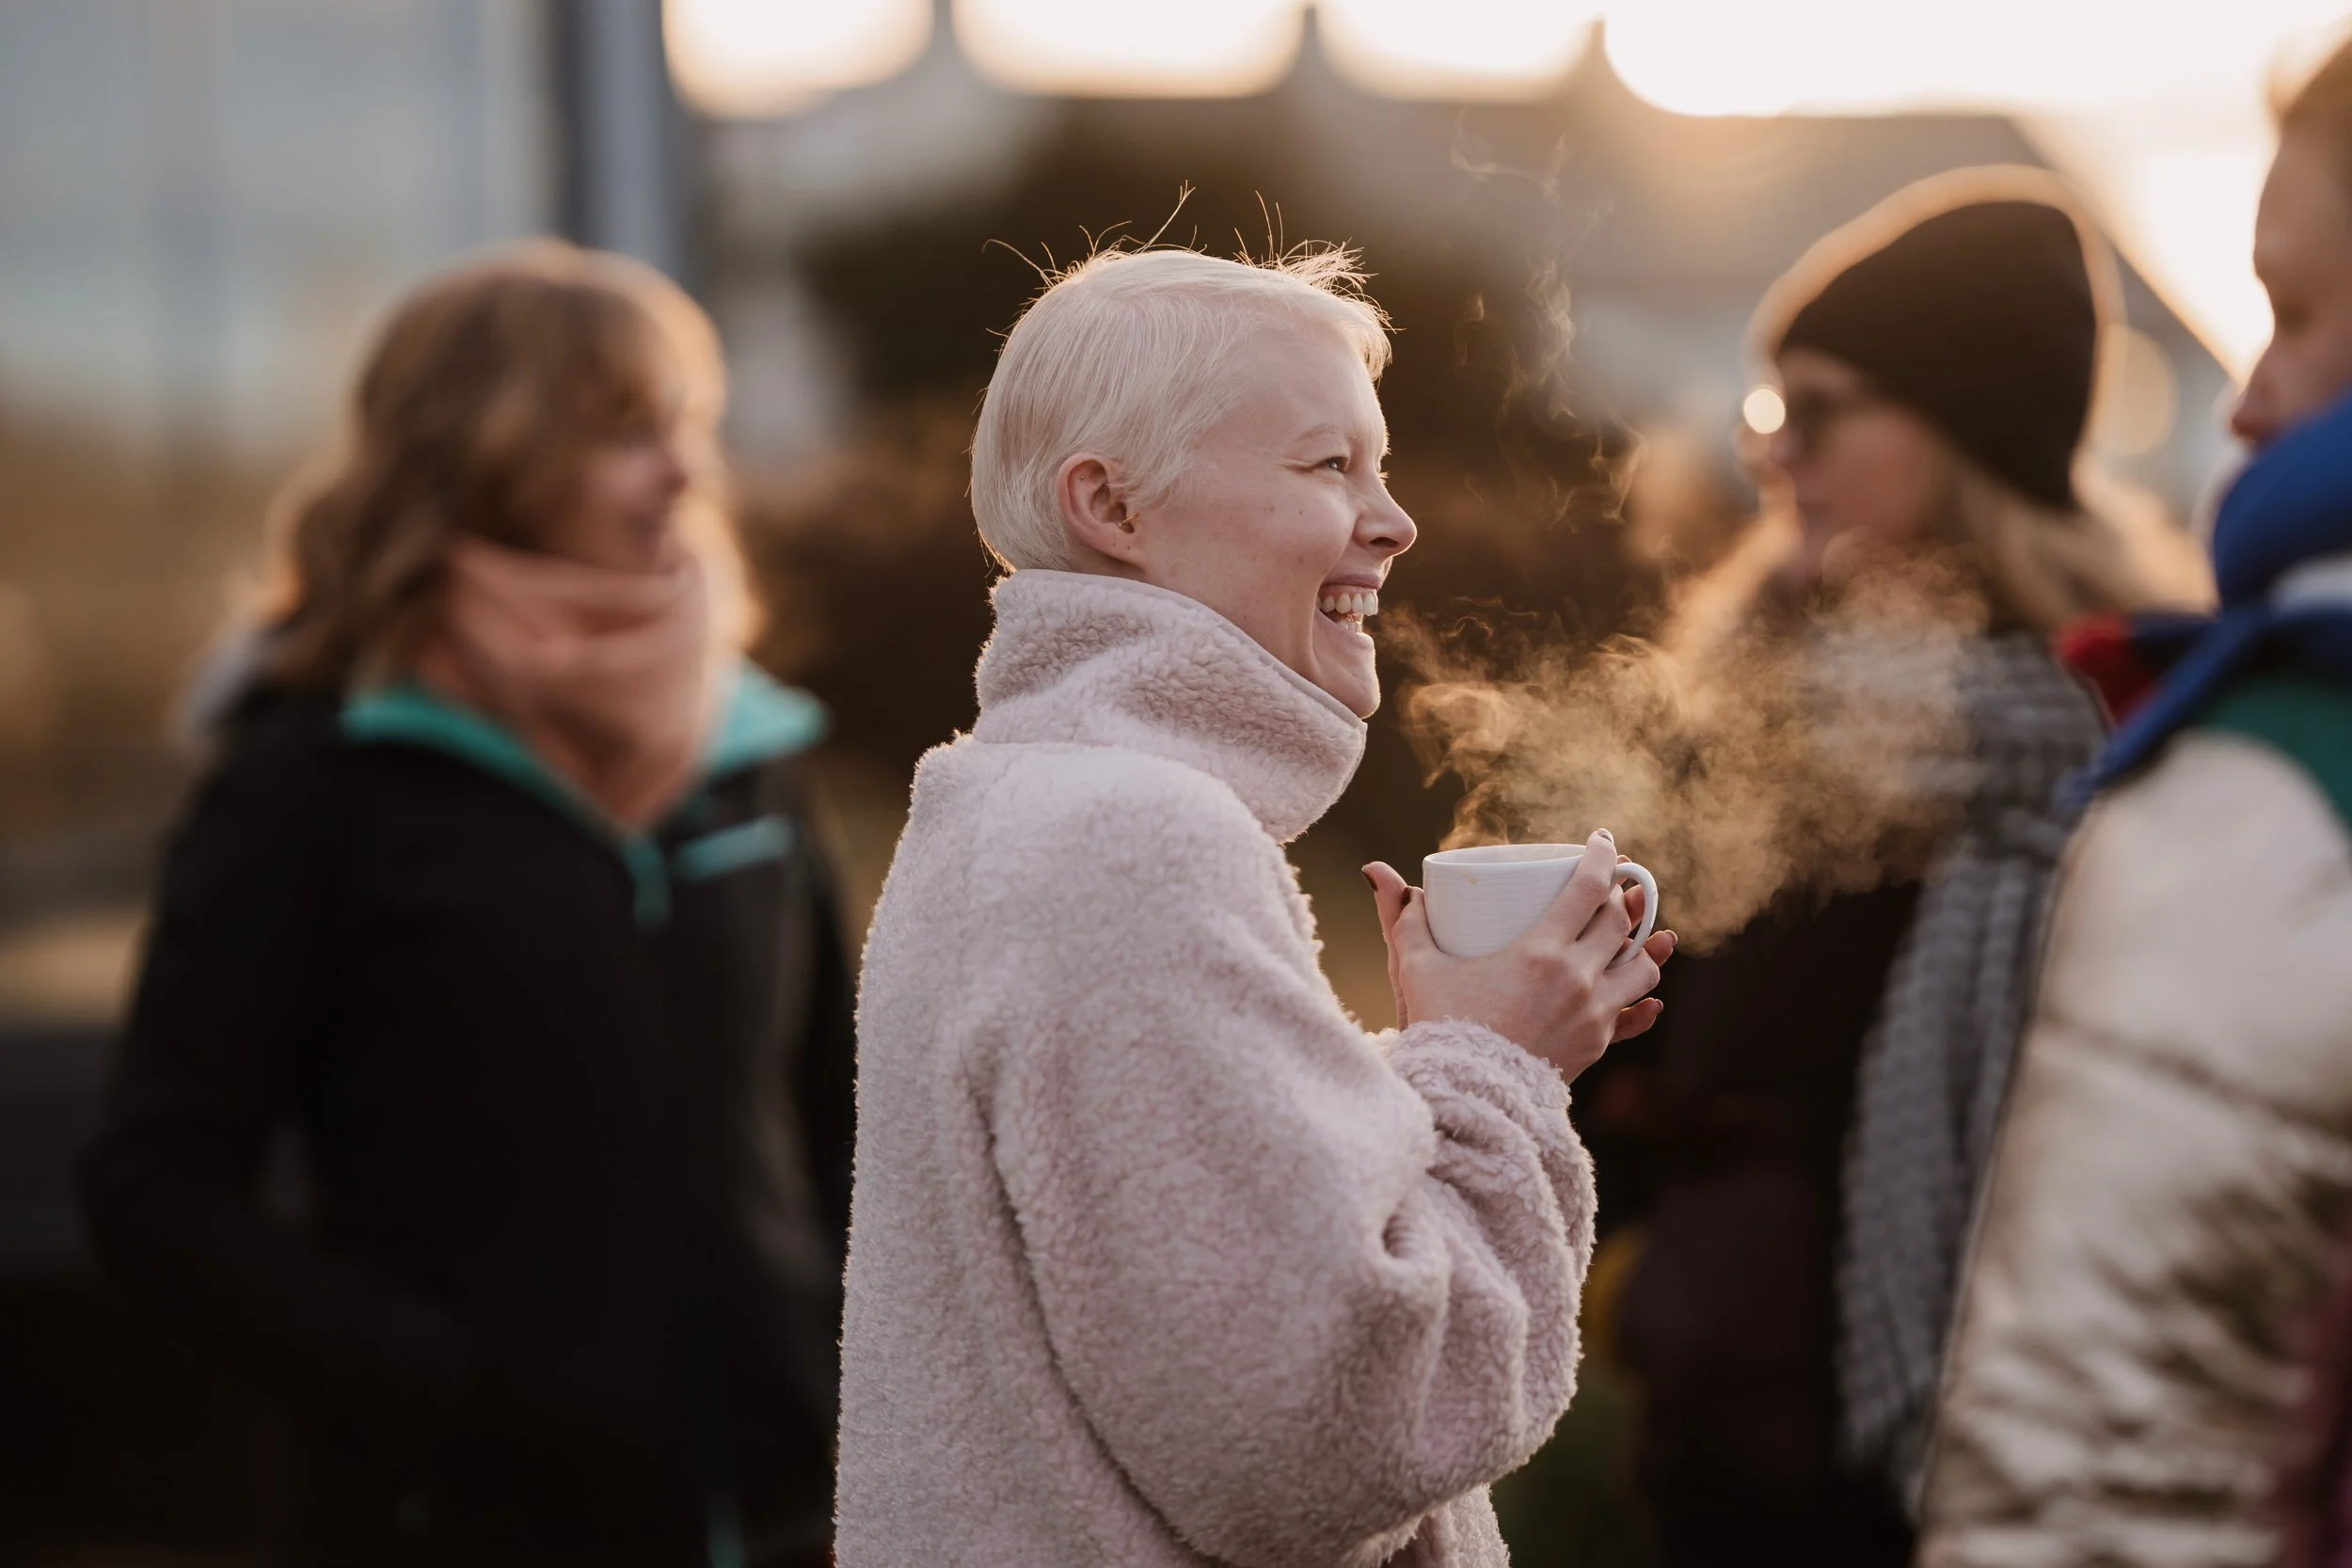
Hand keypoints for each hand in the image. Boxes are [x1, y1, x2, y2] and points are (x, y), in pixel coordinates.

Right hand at [1363, 830, 1676, 1081]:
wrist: (1466, 1099)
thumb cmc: (1441, 1029)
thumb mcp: (1419, 971)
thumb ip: (1405, 923)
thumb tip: (1387, 879)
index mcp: (1540, 952)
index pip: (1590, 888)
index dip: (1604, 857)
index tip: (1605, 842)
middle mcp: (1577, 980)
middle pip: (1619, 923)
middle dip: (1621, 898)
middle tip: (1611, 886)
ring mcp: (1593, 1015)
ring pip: (1641, 969)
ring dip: (1639, 947)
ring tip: (1627, 937)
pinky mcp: (1596, 1047)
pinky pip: (1633, 1017)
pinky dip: (1643, 1003)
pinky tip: (1648, 998)